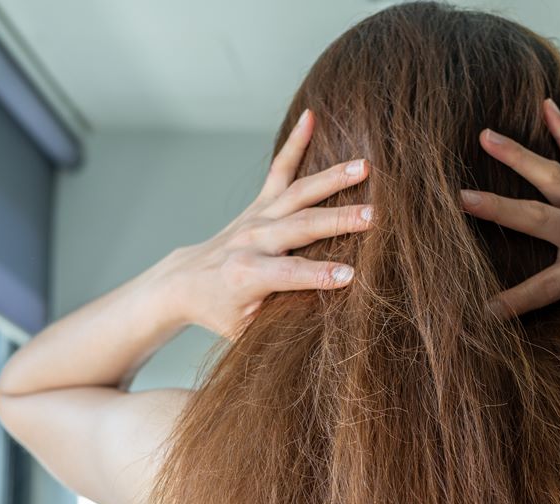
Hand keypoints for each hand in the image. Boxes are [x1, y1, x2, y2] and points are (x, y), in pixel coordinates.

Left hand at [161, 108, 373, 336]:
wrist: (185, 282)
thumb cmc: (222, 313)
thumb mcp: (249, 330)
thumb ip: (283, 319)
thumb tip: (329, 319)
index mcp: (247, 275)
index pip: (289, 274)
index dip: (319, 275)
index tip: (352, 276)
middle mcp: (251, 240)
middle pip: (300, 227)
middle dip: (337, 220)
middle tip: (374, 216)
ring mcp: (256, 217)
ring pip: (298, 194)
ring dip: (332, 179)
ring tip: (365, 167)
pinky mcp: (260, 203)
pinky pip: (279, 169)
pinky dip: (295, 142)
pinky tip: (312, 116)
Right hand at [460, 98, 559, 328]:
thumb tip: (555, 333)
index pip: (544, 290)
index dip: (512, 303)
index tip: (481, 312)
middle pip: (536, 218)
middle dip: (497, 209)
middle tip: (460, 199)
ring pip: (552, 175)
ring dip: (516, 155)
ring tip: (484, 136)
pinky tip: (545, 104)